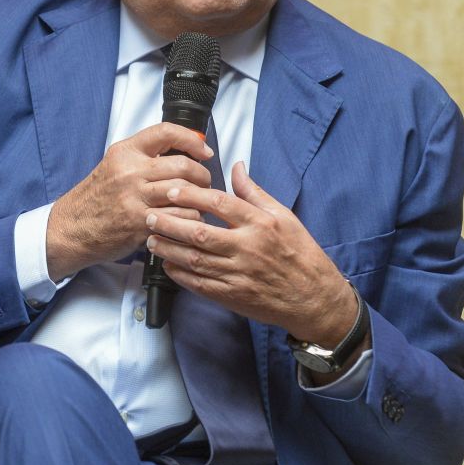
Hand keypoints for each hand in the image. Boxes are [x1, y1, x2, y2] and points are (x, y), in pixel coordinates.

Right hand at [46, 122, 215, 280]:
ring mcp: (135, 197)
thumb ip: (144, 156)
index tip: (204, 151)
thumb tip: (183, 150)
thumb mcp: (115, 165)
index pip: (166, 132)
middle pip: (183, 165)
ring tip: (198, 202)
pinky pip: (179, 216)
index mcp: (125, 152)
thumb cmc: (97, 198)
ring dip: (199, 199)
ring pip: (185, 192)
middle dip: (202, 175)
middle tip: (204, 183)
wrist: (72, 227)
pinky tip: (186, 220)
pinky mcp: (140, 222)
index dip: (192, 140)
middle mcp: (130, 171)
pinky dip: (189, 218)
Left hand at [145, 161, 362, 351]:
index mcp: (261, 224)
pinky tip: (167, 265)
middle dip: (170, 222)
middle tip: (150, 214)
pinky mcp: (233, 296)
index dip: (192, 194)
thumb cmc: (299, 253)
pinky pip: (200, 284)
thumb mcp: (284, 216)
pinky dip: (180, 275)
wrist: (313, 298)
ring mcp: (239, 274)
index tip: (171, 189)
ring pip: (194, 260)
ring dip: (169, 249)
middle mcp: (248, 248)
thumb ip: (254, 192)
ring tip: (151, 239)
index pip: (220, 203)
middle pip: (200, 233)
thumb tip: (236, 166)